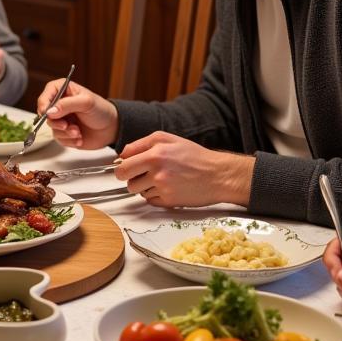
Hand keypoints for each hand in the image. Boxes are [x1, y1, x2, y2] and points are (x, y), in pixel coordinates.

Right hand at [38, 78, 118, 148]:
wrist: (111, 129)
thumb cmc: (101, 110)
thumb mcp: (86, 102)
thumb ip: (67, 104)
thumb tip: (50, 111)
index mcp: (63, 91)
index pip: (46, 95)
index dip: (43, 104)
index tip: (46, 113)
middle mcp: (59, 105)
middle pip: (45, 114)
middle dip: (56, 122)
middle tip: (66, 126)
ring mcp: (61, 120)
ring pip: (52, 128)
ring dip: (65, 133)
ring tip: (78, 132)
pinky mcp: (64, 133)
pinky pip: (59, 139)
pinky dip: (69, 140)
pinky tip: (80, 138)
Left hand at [116, 131, 253, 207]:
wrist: (218, 175)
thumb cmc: (195, 156)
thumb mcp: (168, 139)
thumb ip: (142, 143)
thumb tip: (123, 154)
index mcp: (154, 154)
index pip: (122, 166)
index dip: (123, 167)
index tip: (127, 167)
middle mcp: (157, 172)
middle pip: (127, 182)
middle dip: (130, 178)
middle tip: (140, 174)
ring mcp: (163, 188)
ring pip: (139, 192)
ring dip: (145, 187)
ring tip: (161, 179)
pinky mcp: (169, 201)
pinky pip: (150, 201)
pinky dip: (155, 196)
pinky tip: (167, 188)